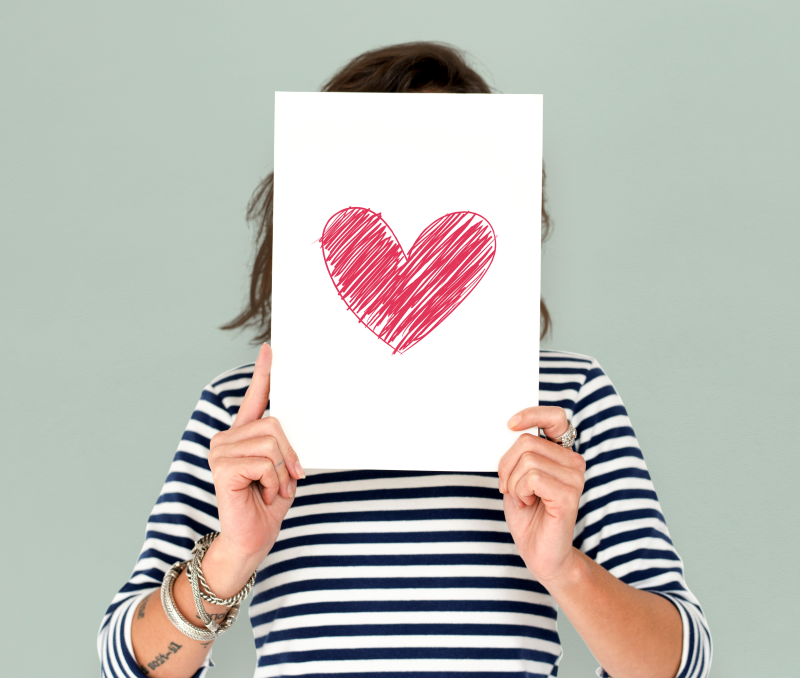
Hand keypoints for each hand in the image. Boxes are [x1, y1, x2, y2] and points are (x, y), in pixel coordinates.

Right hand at [207, 343, 303, 571]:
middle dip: (290, 456)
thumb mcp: (283, 469)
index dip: (263, 374)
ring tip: (271, 490)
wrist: (252, 540)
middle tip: (285, 481)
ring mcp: (220, 451)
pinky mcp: (221, 466)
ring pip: (272, 443)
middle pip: (275, 425)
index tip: (271, 349)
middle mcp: (227, 438)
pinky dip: (273, 481)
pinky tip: (261, 494)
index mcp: (243, 436)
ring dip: (282, 472)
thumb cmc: (267, 505)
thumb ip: (282, 445)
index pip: (254, 399)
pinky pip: (265, 462)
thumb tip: (288, 426)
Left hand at [498, 406, 585, 584]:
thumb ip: (518, 453)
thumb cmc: (528, 514)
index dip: (532, 414)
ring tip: (523, 498)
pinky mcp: (569, 495)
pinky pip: (532, 478)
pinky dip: (520, 491)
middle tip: (508, 486)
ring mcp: (575, 478)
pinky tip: (529, 504)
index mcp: (561, 454)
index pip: (555, 417)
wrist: (540, 554)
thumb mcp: (516, 477)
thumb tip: (508, 429)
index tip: (509, 424)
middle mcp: (573, 462)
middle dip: (506, 465)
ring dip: (513, 482)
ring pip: (527, 460)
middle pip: (526, 441)